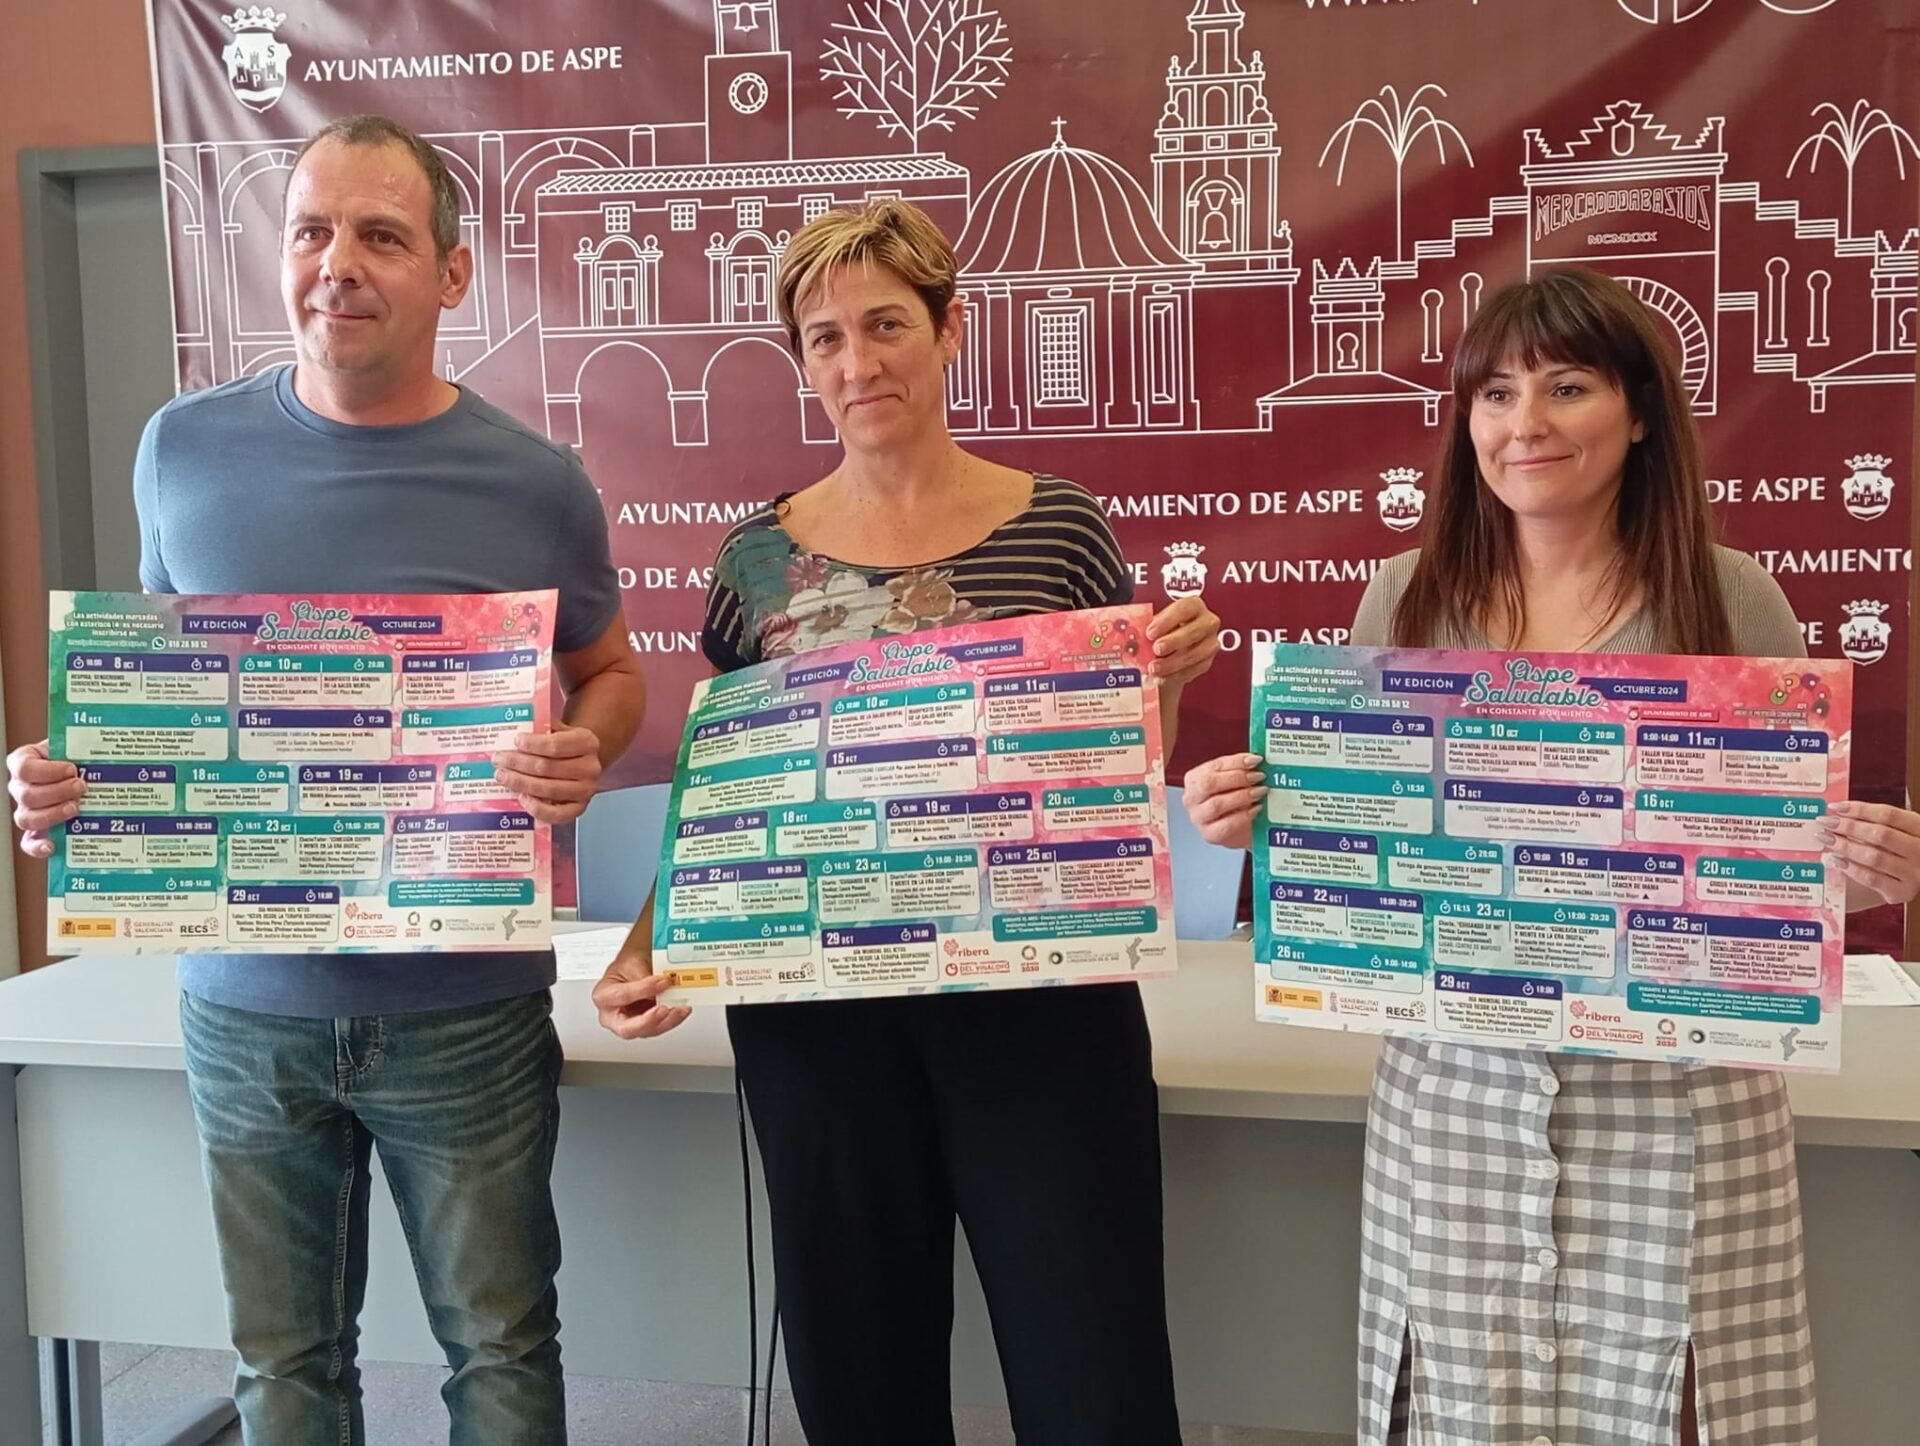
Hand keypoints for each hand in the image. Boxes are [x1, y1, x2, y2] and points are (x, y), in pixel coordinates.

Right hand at [8, 740, 84, 859]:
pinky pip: (29, 842)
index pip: (24, 768)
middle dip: (56, 792)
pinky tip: (52, 845)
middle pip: (26, 795)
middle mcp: (21, 787)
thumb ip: (80, 747)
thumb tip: (102, 749)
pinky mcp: (36, 830)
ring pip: (26, 818)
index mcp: (24, 762)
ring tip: (76, 808)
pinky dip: (38, 846)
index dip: (47, 771)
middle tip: (81, 787)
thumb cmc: (78, 757)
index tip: (71, 769)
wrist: (85, 774)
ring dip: (52, 815)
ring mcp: (27, 810)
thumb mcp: (76, 746)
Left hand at [492, 726, 602, 824]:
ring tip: (502, 776)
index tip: (516, 741)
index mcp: (587, 742)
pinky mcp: (579, 808)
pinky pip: (557, 814)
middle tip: (498, 760)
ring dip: (520, 783)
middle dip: (518, 763)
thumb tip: (512, 723)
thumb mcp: (557, 729)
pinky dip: (537, 808)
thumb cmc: (563, 746)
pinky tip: (522, 798)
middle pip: (548, 767)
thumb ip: (541, 727)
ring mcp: (586, 790)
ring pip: (548, 789)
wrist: (580, 763)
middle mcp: (591, 767)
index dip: (533, 744)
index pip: (556, 745)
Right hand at [592, 936, 691, 1039]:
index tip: (661, 981)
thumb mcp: (634, 961)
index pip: (620, 996)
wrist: (637, 965)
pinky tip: (682, 1010)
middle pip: (628, 1028)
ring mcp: (631, 1023)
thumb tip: (662, 984)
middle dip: (649, 1020)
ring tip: (680, 1008)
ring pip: (647, 1031)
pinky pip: (659, 1027)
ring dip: (667, 1021)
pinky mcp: (647, 1025)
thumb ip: (645, 976)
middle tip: (664, 1008)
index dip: (642, 990)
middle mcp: (613, 1015)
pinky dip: (672, 1019)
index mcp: (603, 996)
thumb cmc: (629, 964)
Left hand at [1146, 596, 1221, 688]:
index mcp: (1193, 606)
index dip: (1167, 620)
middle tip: (1156, 650)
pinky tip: (1163, 675)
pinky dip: (1176, 674)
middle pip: (1194, 631)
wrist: (1170, 649)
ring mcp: (1210, 643)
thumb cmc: (1162, 631)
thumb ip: (1148, 628)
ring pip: (1195, 654)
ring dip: (1172, 663)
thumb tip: (1136, 637)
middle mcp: (1207, 622)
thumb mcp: (1155, 625)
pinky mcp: (1207, 662)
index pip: (1185, 608)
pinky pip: (1194, 669)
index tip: (1151, 632)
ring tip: (1155, 668)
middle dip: (1173, 642)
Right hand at [1181, 751, 1264, 851]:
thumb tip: (1255, 759)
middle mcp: (1192, 798)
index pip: (1214, 766)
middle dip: (1237, 778)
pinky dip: (1243, 816)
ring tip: (1259, 792)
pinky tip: (1255, 809)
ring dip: (1242, 796)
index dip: (1236, 762)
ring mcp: (1198, 817)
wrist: (1241, 829)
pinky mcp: (1209, 834)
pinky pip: (1226, 825)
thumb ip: (1242, 770)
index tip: (1255, 760)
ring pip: (1216, 804)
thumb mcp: (1236, 782)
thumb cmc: (1236, 801)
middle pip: (1209, 783)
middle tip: (1258, 776)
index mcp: (1195, 779)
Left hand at [1822, 801, 1919, 906]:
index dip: (1859, 809)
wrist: (1919, 877)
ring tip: (1827, 839)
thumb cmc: (1903, 849)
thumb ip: (1875, 822)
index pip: (1888, 814)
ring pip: (1874, 857)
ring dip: (1845, 847)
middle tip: (1826, 823)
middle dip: (1848, 827)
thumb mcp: (1900, 831)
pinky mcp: (1902, 891)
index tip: (1835, 807)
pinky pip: (1871, 878)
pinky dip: (1850, 868)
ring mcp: (1913, 872)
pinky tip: (1836, 860)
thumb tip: (1838, 814)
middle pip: (1880, 834)